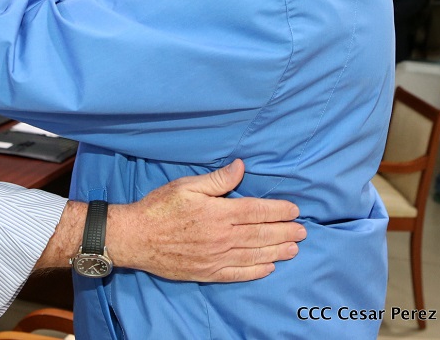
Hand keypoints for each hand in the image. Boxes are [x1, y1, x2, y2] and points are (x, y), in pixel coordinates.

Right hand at [109, 159, 303, 281]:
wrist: (137, 237)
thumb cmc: (160, 207)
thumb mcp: (187, 185)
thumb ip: (217, 179)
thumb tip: (241, 167)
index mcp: (219, 212)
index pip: (257, 211)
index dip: (278, 210)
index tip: (294, 210)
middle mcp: (222, 237)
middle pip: (261, 234)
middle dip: (285, 232)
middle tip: (302, 232)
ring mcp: (217, 257)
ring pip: (255, 255)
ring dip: (277, 251)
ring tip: (294, 249)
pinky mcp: (208, 272)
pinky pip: (239, 273)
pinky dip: (257, 271)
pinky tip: (268, 268)